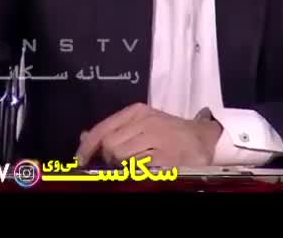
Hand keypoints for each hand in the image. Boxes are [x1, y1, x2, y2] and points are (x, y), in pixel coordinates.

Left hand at [76, 103, 221, 167]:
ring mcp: (157, 138)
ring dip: (124, 166)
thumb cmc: (169, 132)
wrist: (203, 138)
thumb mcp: (141, 124)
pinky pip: (139, 168)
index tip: (79, 161)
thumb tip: (84, 136)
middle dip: (109, 159)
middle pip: (110, 144)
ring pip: (122, 156)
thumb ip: (115, 129)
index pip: (104, 128)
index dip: (88, 147)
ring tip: (136, 166)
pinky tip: (145, 170)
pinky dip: (137, 171)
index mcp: (136, 111)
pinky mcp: (167, 156)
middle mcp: (145, 121)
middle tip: (119, 165)